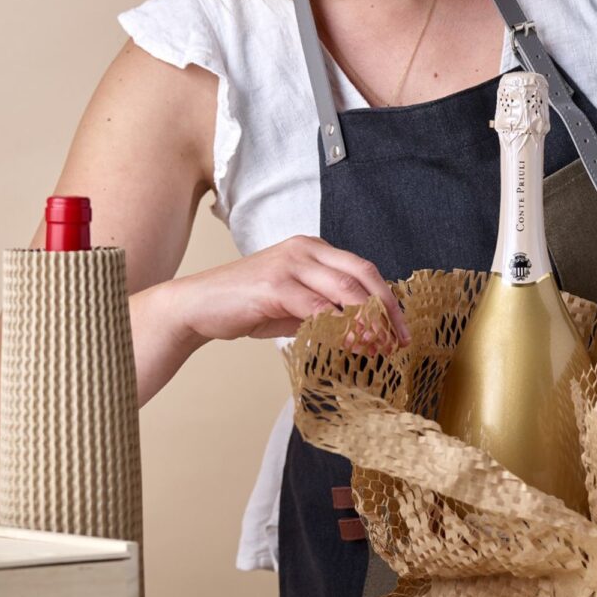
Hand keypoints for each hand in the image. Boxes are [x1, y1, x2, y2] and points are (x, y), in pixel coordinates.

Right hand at [165, 235, 410, 352]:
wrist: (197, 306)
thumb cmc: (245, 305)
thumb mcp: (294, 304)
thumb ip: (326, 309)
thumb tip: (363, 331)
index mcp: (313, 248)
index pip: (364, 270)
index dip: (387, 300)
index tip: (399, 330)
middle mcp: (305, 249)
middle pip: (363, 276)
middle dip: (387, 310)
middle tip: (399, 341)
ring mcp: (290, 265)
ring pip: (346, 291)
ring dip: (368, 323)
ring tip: (379, 348)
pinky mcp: (276, 285)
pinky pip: (319, 308)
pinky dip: (341, 327)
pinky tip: (351, 345)